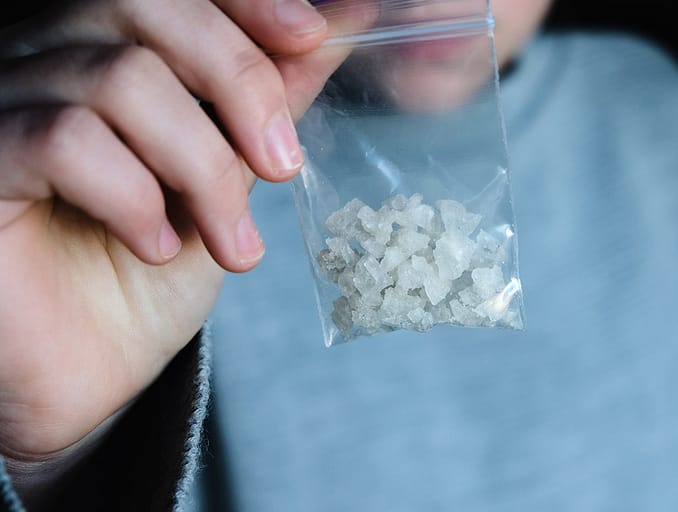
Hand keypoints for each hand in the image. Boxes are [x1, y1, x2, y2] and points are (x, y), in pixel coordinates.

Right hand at [0, 0, 373, 475]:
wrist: (93, 370)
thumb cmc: (153, 275)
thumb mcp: (231, 177)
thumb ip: (267, 100)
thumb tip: (336, 31)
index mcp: (109, 51)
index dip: (243, 2)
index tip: (309, 36)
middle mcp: (46, 58)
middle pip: (147, 6)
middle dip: (240, 83)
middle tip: (282, 166)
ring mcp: (5, 104)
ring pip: (120, 79)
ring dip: (202, 170)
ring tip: (231, 243)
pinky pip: (64, 140)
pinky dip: (134, 196)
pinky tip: (154, 246)